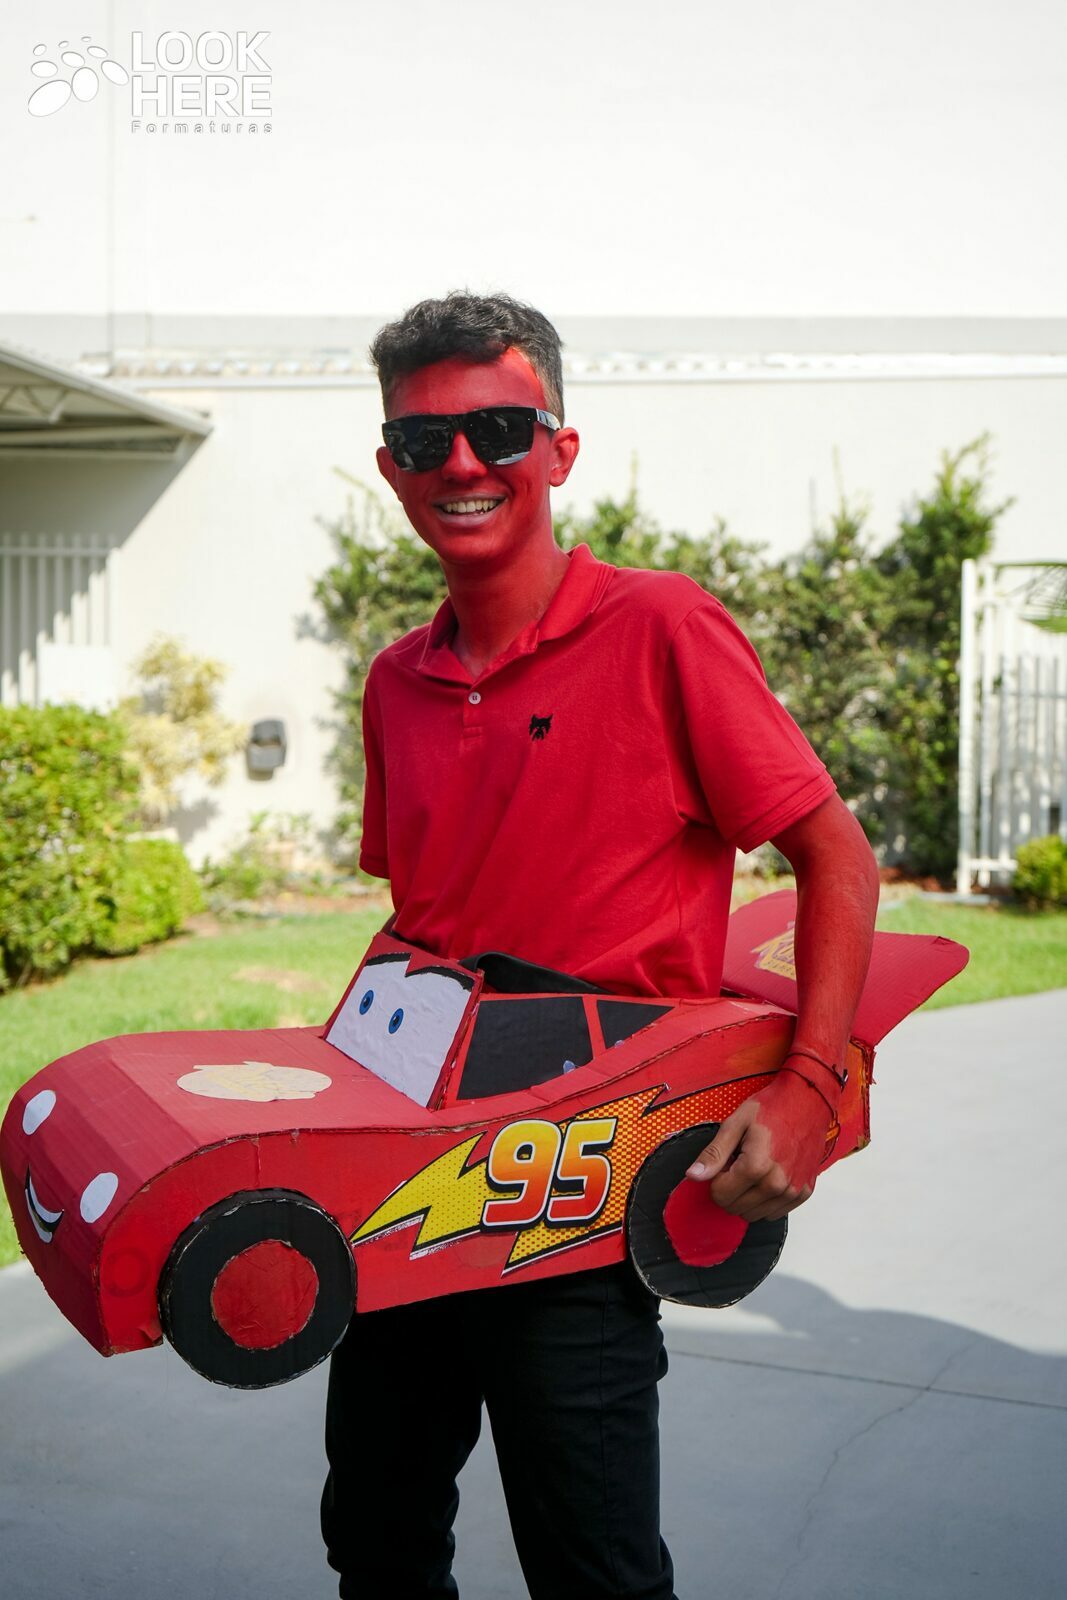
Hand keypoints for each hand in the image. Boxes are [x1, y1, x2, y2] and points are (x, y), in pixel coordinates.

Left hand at [685, 1071, 832, 1222]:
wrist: (808, 1101)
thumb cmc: (772, 1108)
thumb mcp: (736, 1123)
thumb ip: (714, 1153)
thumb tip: (694, 1176)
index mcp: (756, 1166)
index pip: (721, 1195)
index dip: (717, 1178)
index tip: (727, 1162)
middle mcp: (777, 1184)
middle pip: (736, 1208)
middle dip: (730, 1189)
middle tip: (739, 1164)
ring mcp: (793, 1191)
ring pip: (754, 1215)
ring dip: (747, 1197)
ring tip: (755, 1169)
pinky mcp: (804, 1193)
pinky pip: (774, 1213)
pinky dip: (766, 1201)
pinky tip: (768, 1177)